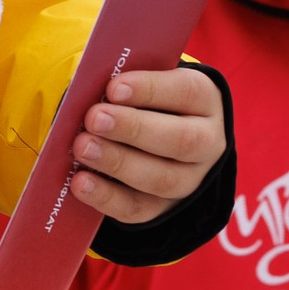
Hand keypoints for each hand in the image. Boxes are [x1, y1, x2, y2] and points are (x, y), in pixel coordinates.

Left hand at [70, 62, 225, 229]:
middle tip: (94, 119)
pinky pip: (139, 208)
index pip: (186, 92)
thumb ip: (124, 83)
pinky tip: (81, 183)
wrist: (158, 132)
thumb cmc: (144, 97)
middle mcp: (207, 142)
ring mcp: (190, 179)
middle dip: (133, 129)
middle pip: (180, 140)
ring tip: (82, 148)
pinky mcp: (165, 207)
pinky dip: (107, 197)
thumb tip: (90, 87)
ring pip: (162, 179)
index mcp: (204, 100)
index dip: (150, 89)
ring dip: (118, 163)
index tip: (113, 88)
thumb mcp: (144, 81)